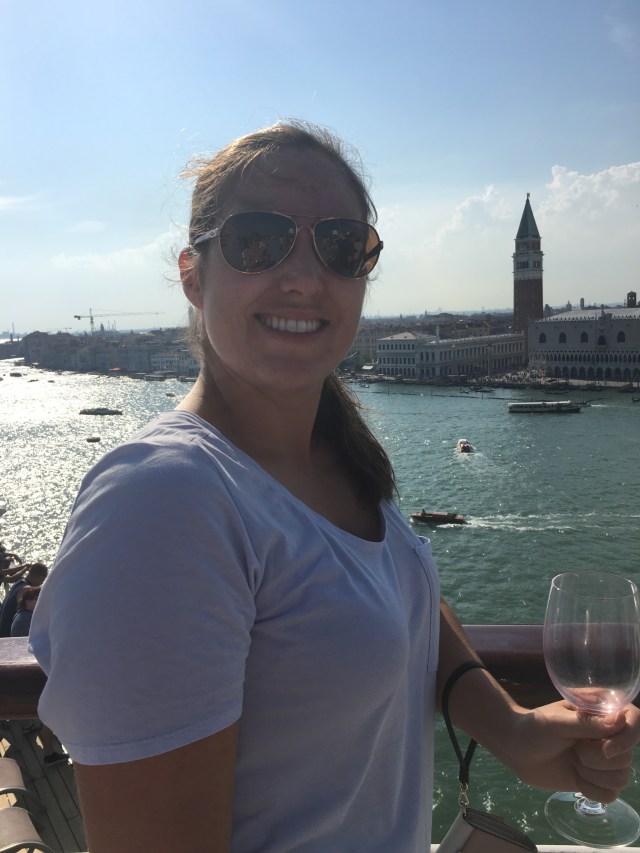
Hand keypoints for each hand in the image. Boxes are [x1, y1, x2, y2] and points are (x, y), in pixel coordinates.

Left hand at [496, 701, 639, 803]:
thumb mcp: (558, 722)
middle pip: (627, 757)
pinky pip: (611, 794)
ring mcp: (605, 759)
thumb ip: (588, 723)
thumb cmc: (535, 727)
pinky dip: (591, 790)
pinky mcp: (598, 780)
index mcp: (602, 711)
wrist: (517, 749)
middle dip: (596, 759)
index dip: (627, 738)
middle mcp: (609, 735)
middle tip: (573, 749)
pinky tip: (575, 777)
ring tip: (573, 761)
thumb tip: (621, 720)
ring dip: (592, 774)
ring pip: (621, 778)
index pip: (634, 720)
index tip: (606, 749)